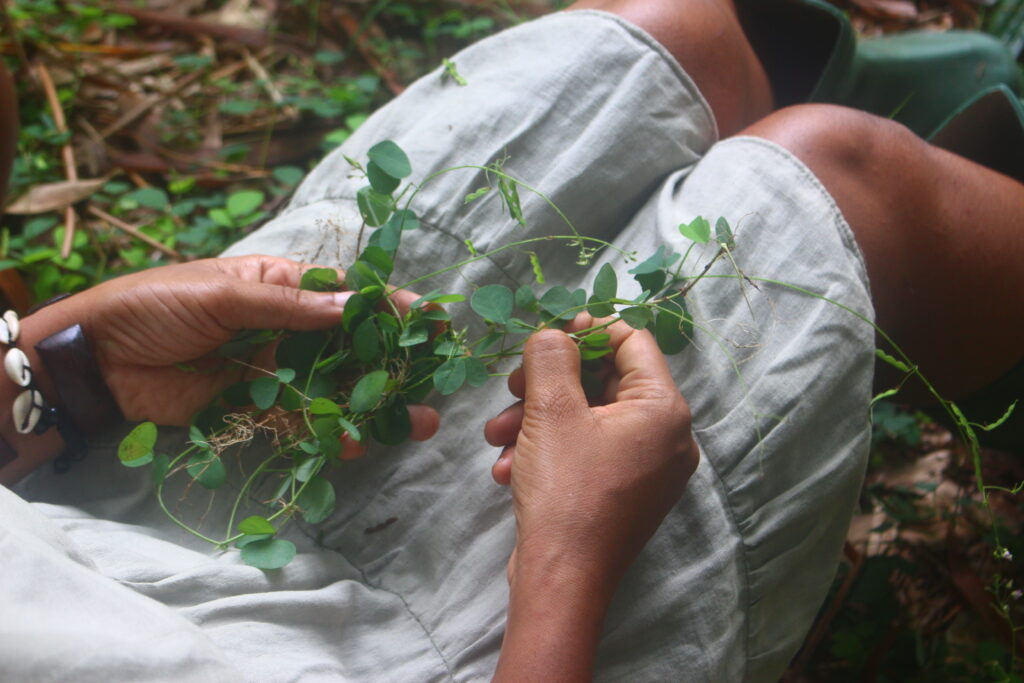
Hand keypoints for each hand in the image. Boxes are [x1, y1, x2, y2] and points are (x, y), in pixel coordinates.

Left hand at [27, 256, 439, 437]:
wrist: (98, 358)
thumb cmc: (157, 304)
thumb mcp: (223, 294)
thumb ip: (290, 308)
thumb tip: (354, 306)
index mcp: (280, 288)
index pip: (344, 296)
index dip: (388, 308)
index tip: (430, 320)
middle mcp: (286, 330)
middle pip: (350, 348)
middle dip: (393, 365)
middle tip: (435, 383)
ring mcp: (274, 372)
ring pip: (335, 389)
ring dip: (373, 405)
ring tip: (415, 422)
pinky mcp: (255, 410)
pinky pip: (302, 423)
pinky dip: (330, 434)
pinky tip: (360, 444)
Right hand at [485, 316, 697, 680]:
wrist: (561, 581)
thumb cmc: (565, 492)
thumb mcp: (551, 410)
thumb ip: (551, 356)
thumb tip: (553, 334)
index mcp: (665, 410)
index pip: (632, 341)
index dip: (588, 330)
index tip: (548, 335)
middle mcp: (668, 438)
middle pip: (606, 381)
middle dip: (549, 383)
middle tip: (512, 387)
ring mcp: (647, 470)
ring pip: (588, 419)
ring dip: (537, 419)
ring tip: (496, 435)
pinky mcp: (624, 494)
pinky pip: (588, 453)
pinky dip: (548, 451)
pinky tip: (508, 468)